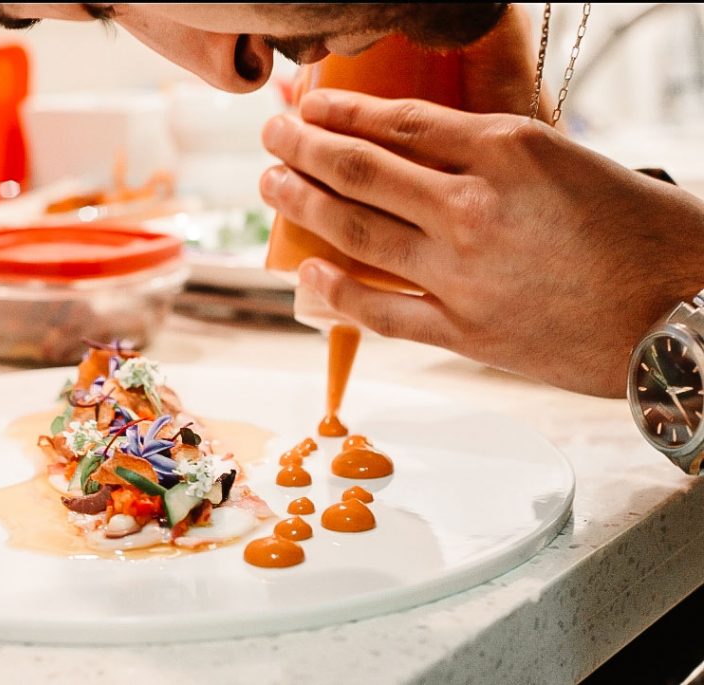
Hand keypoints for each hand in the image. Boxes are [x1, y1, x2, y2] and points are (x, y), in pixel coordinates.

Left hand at [259, 90, 703, 397]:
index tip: (308, 106)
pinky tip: (307, 274)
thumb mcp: (567, 162)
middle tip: (271, 136)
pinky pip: (381, 312)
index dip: (339, 112)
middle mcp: (473, 206)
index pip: (397, 122)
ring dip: (303, 205)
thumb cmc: (643, 231)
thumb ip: (491, 157)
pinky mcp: (466, 331)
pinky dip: (337, 293)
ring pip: (357, 233)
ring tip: (271, 185)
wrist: (687, 309)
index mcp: (507, 150)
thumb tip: (421, 157)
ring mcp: (463, 272)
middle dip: (302, 149)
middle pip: (360, 170)